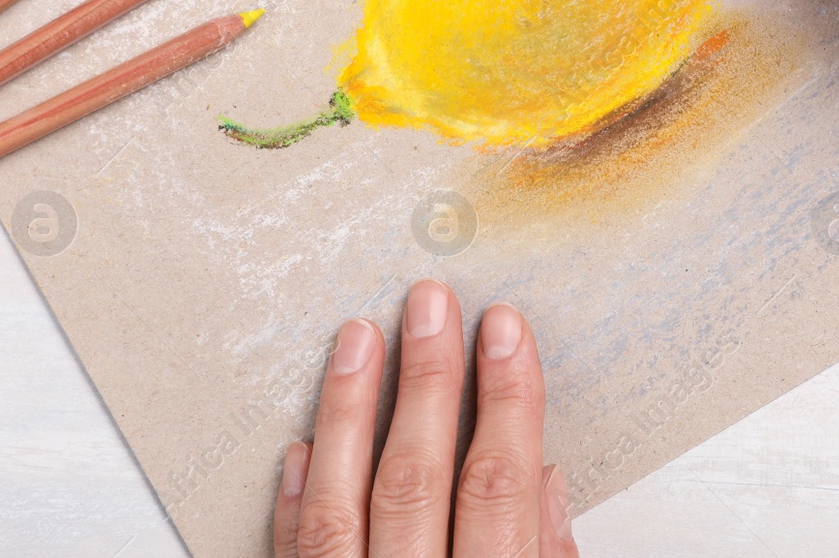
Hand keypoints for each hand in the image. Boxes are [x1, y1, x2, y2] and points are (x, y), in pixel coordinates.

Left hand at [273, 282, 577, 556]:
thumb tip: (545, 484)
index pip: (497, 484)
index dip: (506, 399)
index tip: (504, 330)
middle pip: (414, 478)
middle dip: (426, 380)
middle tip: (430, 304)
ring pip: (338, 505)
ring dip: (348, 411)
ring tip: (357, 337)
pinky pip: (293, 555)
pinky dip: (296, 498)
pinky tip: (301, 444)